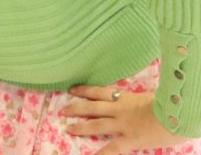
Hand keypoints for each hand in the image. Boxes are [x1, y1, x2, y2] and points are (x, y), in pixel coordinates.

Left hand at [63, 84, 190, 154]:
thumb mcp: (149, 96)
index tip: (72, 90)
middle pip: (92, 107)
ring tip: (68, 129)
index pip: (98, 91)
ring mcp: (122, 125)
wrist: (175, 115)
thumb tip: (137, 100)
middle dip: (76, 108)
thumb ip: (138, 99)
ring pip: (96, 125)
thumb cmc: (168, 104)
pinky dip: (102, 154)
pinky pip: (113, 148)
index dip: (84, 90)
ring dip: (81, 127)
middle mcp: (119, 109)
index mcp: (124, 97)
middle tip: (62, 110)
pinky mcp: (130, 139)